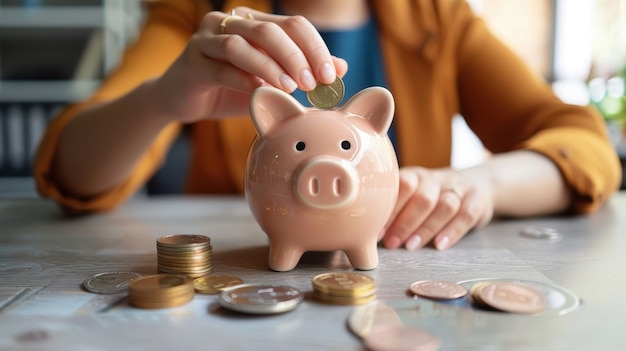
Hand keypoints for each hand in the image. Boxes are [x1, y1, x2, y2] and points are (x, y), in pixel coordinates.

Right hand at [150, 7, 347, 122]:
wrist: (183, 101)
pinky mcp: (191, 62)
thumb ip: (302, 73)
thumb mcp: (271, 82)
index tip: (330, 76)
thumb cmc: (230, 89)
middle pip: (270, 29)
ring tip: (291, 88)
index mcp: (253, 22)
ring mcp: (206, 39)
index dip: (315, 48)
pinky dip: (243, 79)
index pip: (292, 25)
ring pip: (242, 43)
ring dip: (271, 66)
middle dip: (297, 56)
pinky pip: (220, 68)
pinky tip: (260, 92)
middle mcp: (229, 23)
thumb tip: (341, 67)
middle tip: (313, 83)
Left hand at [380, 166, 494, 249]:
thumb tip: (369, 232)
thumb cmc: (433, 195)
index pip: (402, 186)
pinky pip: (466, 215)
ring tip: (411, 247)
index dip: (389, 209)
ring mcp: (458, 189)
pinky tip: (439, 245)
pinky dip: (452, 231)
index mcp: (416, 175)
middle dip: (405, 222)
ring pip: (445, 206)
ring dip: (426, 228)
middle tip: (392, 243)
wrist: (477, 183)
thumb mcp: (414, 193)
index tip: (376, 231)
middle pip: (423, 197)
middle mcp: (436, 179)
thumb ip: (395, 207)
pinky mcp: (476, 201)